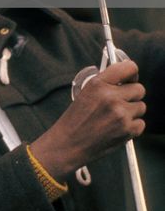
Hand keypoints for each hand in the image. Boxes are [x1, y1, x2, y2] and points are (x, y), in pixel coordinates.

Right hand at [30, 60, 145, 181]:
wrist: (70, 142)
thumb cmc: (77, 117)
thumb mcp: (86, 91)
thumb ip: (106, 83)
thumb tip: (126, 78)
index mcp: (98, 83)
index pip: (129, 68)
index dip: (132, 72)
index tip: (130, 77)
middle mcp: (111, 97)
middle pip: (139, 89)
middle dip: (132, 94)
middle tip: (122, 100)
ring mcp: (121, 114)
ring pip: (141, 106)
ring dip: (132, 111)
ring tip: (117, 116)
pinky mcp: (127, 131)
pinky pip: (141, 123)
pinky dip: (133, 126)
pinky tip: (118, 127)